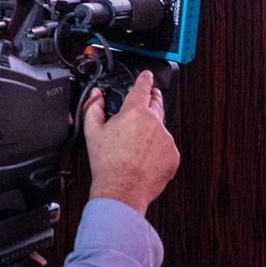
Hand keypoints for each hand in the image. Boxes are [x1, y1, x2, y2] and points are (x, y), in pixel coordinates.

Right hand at [84, 71, 179, 215]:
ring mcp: (166, 139)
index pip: (142, 87)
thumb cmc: (108, 164)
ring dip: (152, 129)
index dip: (145, 78)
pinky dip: (158, 149)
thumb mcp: (93, 132)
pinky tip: (144, 158)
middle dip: (153, 98)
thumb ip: (93, 107)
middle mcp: (154, 122)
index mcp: (135, 112)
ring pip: (161, 128)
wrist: (122, 190)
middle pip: (157, 103)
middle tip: (149, 97)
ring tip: (137, 143)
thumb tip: (95, 95)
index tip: (147, 75)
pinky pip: (166, 147)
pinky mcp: (173, 155)